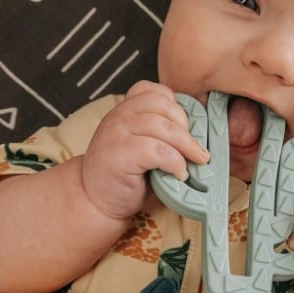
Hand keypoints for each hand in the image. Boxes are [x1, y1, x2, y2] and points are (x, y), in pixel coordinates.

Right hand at [81, 81, 208, 220]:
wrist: (95, 200)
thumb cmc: (124, 174)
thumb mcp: (141, 144)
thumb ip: (159, 132)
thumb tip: (198, 135)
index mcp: (124, 110)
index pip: (153, 91)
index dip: (175, 106)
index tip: (185, 128)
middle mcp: (117, 116)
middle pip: (162, 107)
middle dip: (186, 129)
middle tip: (196, 151)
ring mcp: (116, 134)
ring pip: (162, 127)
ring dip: (186, 146)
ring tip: (195, 162)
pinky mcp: (120, 154)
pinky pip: (157, 150)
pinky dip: (175, 162)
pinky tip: (179, 174)